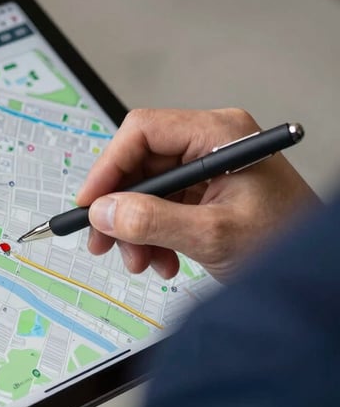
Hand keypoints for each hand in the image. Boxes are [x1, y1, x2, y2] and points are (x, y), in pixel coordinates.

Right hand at [76, 108, 318, 282]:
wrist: (317, 275)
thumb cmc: (286, 244)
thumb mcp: (212, 235)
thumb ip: (152, 221)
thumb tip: (104, 212)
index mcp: (218, 134)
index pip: (143, 131)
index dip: (109, 166)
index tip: (90, 202)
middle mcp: (210, 144)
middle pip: (140, 163)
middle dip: (120, 208)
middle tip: (102, 241)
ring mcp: (207, 169)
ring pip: (146, 190)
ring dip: (134, 229)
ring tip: (140, 260)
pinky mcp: (205, 193)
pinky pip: (161, 208)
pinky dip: (152, 236)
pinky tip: (162, 260)